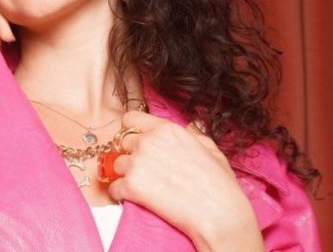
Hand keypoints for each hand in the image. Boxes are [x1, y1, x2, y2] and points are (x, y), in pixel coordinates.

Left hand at [107, 111, 264, 250]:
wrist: (219, 213)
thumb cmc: (219, 184)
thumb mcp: (212, 149)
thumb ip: (196, 134)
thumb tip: (192, 125)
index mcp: (167, 129)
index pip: (131, 119)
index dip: (132, 132)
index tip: (136, 144)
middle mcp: (149, 141)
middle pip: (122, 143)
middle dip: (130, 155)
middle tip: (143, 171)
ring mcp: (138, 162)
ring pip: (117, 165)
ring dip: (125, 176)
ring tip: (141, 188)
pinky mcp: (131, 186)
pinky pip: (113, 188)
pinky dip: (120, 195)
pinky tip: (134, 200)